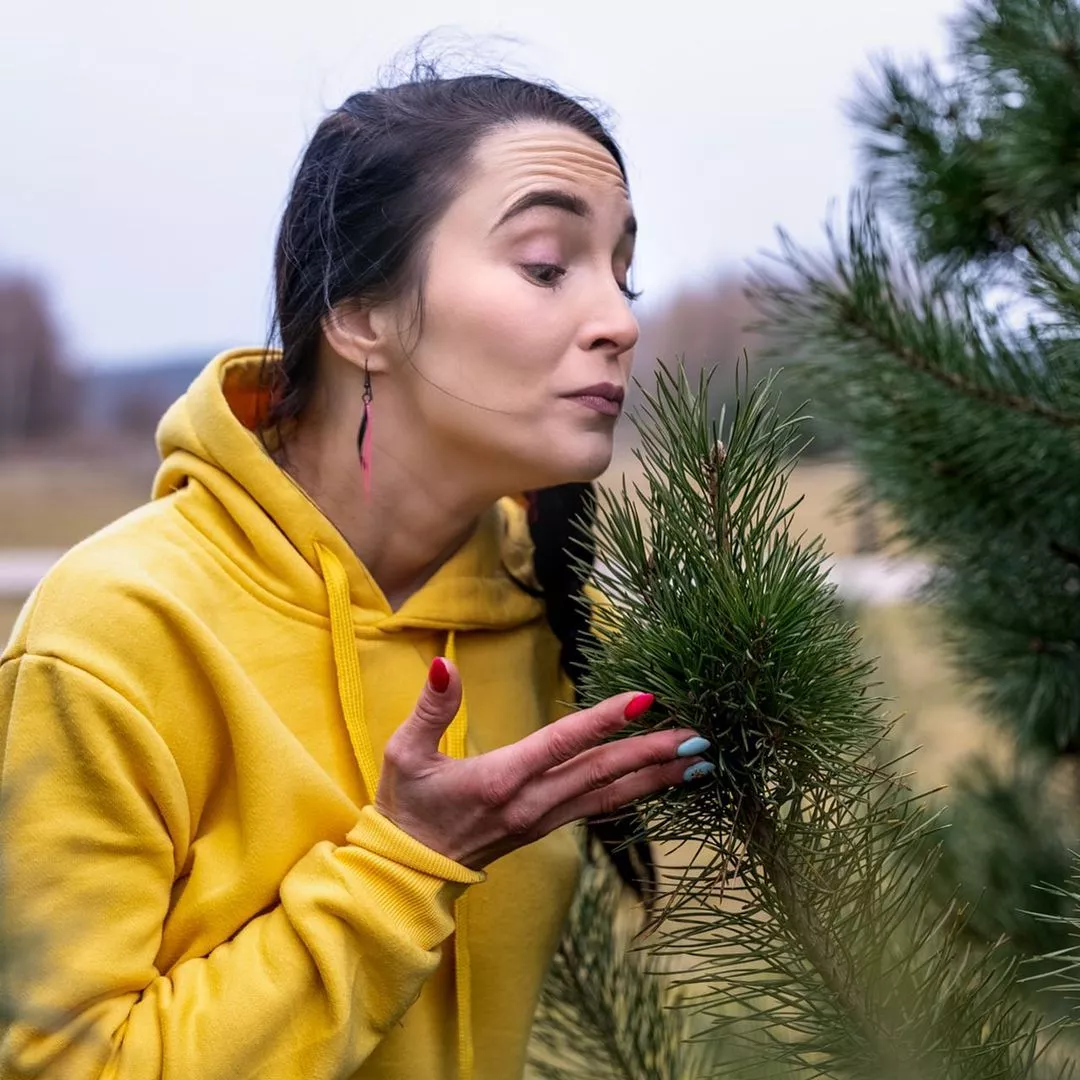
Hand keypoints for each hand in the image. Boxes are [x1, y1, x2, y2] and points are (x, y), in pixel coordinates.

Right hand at [373, 657, 711, 869]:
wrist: (409, 873)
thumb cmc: (406, 808)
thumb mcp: (405, 754)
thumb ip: (431, 708)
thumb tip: (444, 665)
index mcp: (501, 779)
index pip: (562, 744)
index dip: (603, 720)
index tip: (644, 700)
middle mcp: (531, 803)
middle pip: (601, 773)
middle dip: (652, 753)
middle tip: (698, 738)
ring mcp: (542, 820)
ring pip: (608, 795)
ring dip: (654, 777)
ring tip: (697, 762)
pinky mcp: (545, 828)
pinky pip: (598, 809)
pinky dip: (634, 793)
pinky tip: (659, 782)